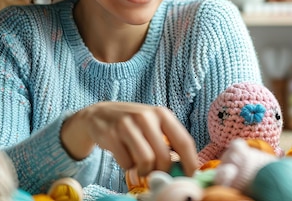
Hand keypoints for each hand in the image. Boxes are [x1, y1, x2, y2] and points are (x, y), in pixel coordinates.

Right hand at [60, 102, 197, 176]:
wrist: (99, 114)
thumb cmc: (133, 124)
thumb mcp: (154, 125)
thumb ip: (169, 142)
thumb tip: (184, 169)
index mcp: (162, 114)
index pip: (184, 141)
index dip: (190, 162)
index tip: (192, 176)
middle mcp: (146, 116)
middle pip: (164, 157)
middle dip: (162, 171)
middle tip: (157, 172)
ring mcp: (127, 125)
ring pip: (146, 161)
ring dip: (144, 170)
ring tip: (140, 165)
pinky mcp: (111, 135)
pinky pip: (126, 163)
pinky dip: (127, 166)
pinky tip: (125, 157)